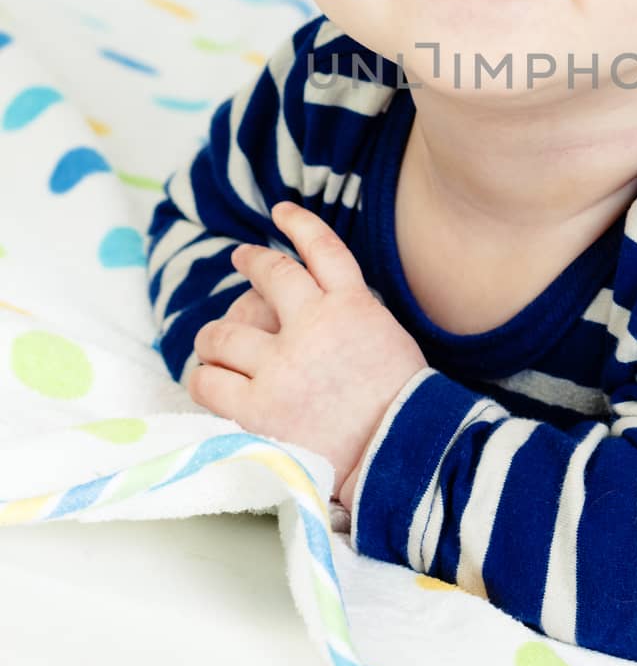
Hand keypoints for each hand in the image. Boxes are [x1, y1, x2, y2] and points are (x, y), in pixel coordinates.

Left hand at [189, 201, 428, 505]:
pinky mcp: (257, 408)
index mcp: (352, 306)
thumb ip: (354, 316)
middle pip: (269, 276)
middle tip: (242, 260)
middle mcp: (312, 325)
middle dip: (251, 263)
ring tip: (211, 341)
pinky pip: (209, 382)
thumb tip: (322, 304)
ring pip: (223, 333)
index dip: (299, 224)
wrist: (400, 454)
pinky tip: (208, 379)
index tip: (281, 211)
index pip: (322, 249)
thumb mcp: (388, 340)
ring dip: (214, 335)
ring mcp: (281, 366)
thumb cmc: (402, 406)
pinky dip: (205, 379)